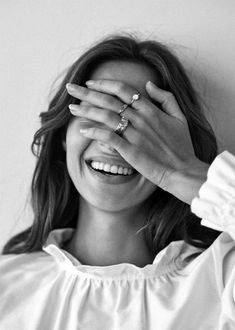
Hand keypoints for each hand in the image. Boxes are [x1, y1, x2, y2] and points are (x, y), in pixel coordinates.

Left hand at [66, 80, 207, 201]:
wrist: (182, 171)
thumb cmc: (182, 146)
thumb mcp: (180, 117)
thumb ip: (166, 98)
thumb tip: (149, 84)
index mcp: (150, 109)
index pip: (122, 90)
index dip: (104, 84)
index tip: (89, 83)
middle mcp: (140, 119)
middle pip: (108, 100)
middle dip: (86, 92)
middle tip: (70, 88)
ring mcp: (135, 135)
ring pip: (105, 116)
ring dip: (86, 110)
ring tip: (70, 108)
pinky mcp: (130, 151)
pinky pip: (108, 138)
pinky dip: (94, 132)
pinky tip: (82, 130)